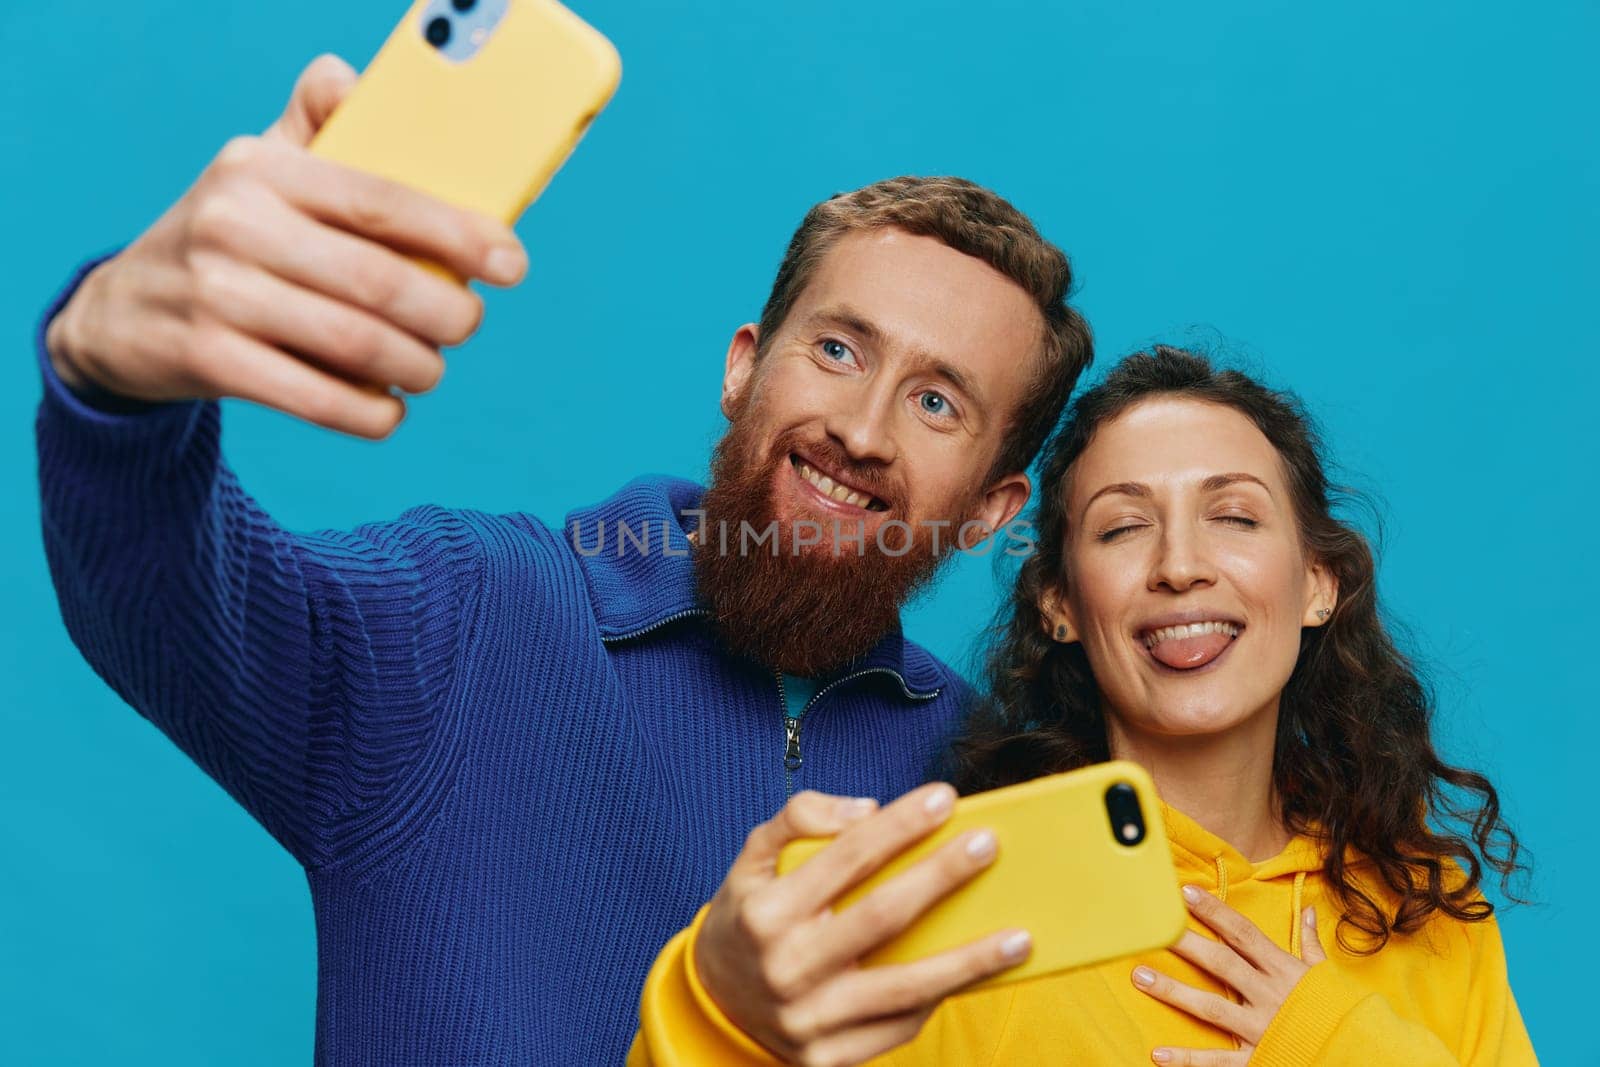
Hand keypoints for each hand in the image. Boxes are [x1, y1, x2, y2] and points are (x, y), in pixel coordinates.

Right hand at [45, 54, 528, 438]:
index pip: (382, 201)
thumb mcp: (261, 168)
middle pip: (378, 282)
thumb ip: (316, 125)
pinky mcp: (208, 359)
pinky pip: (315, 398)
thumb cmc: (231, 236)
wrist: (125, 314)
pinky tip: (389, 409)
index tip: (511, 264)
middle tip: (466, 324)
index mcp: (262, 168)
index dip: (459, 235)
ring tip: (430, 368)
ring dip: (416, 366)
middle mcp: (234, 224)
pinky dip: (369, 412)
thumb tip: (353, 78)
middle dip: (447, 313)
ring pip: (355, 343)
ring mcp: (216, 294)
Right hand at [694, 784, 1031, 1066]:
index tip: (944, 798)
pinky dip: (937, 1000)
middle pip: (882, 915)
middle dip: (941, 876)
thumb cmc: (749, 917)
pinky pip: (897, 1028)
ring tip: (1019, 938)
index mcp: (767, 910)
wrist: (715, 1001)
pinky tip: (971, 976)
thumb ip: (799, 818)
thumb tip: (868, 809)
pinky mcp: (827, 1057)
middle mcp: (787, 965)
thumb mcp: (753, 859)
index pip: (846, 857)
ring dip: (969, 962)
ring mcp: (808, 1018)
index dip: (899, 824)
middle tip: (987, 846)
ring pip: (904, 987)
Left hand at [1131, 884, 1326, 1064]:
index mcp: (1284, 970)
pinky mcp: (1259, 1059)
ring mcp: (1262, 1029)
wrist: (1364, 1055)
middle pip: (1222, 963)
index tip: (1187, 893)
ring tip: (1140, 977)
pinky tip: (1158, 1054)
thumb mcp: (1327, 976)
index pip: (1244, 934)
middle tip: (1154, 928)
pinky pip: (1218, 1062)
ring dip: (1173, 992)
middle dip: (1187, 944)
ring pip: (1211, 1008)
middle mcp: (1270, 996)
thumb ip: (1311, 945)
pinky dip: (1188, 1060)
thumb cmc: (1341, 1013)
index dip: (1215, 912)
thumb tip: (1307, 911)